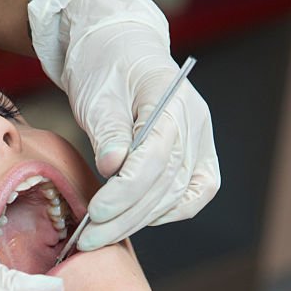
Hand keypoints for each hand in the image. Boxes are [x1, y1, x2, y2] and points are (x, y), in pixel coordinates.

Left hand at [29, 0, 219, 248]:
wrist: (121, 51)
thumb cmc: (106, 67)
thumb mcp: (98, 92)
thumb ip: (108, 129)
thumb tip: (113, 167)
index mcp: (172, 100)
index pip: (156, 158)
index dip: (126, 192)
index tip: (95, 213)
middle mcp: (195, 123)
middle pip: (167, 184)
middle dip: (126, 217)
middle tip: (89, 239)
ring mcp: (201, 141)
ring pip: (178, 196)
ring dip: (139, 220)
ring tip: (101, 235)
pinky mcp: (198, 156)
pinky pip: (194, 195)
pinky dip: (168, 213)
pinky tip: (137, 221)